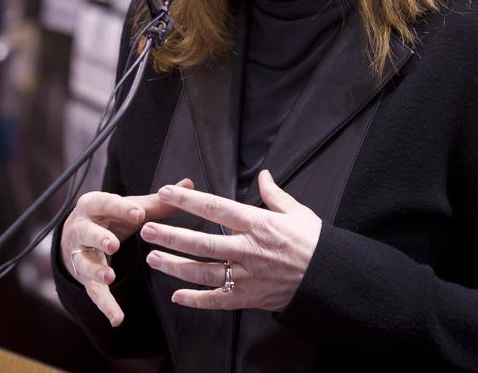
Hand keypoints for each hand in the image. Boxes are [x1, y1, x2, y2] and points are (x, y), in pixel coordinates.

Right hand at [60, 178, 194, 326]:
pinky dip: (105, 306)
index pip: (104, 203)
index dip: (120, 208)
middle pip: (87, 232)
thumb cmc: (110, 216)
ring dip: (96, 270)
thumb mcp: (129, 207)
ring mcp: (80, 254)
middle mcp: (81, 228)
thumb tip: (189, 183)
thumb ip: (158, 200)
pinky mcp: (84, 277)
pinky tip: (117, 318)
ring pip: (85, 263)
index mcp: (93, 205)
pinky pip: (93, 292)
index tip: (139, 213)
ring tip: (110, 277)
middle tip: (113, 243)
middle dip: (99, 238)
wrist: (77, 235)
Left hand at [140, 169, 320, 311]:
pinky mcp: (250, 298)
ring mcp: (248, 276)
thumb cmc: (315, 242)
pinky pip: (219, 301)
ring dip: (176, 266)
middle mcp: (249, 250)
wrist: (330, 279)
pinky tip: (177, 296)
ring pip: (204, 272)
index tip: (166, 192)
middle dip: (171, 236)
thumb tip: (264, 175)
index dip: (189, 201)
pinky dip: (197, 300)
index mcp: (259, 224)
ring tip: (153, 259)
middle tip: (147, 230)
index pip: (216, 209)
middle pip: (202, 243)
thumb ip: (274, 195)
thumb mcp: (297, 212)